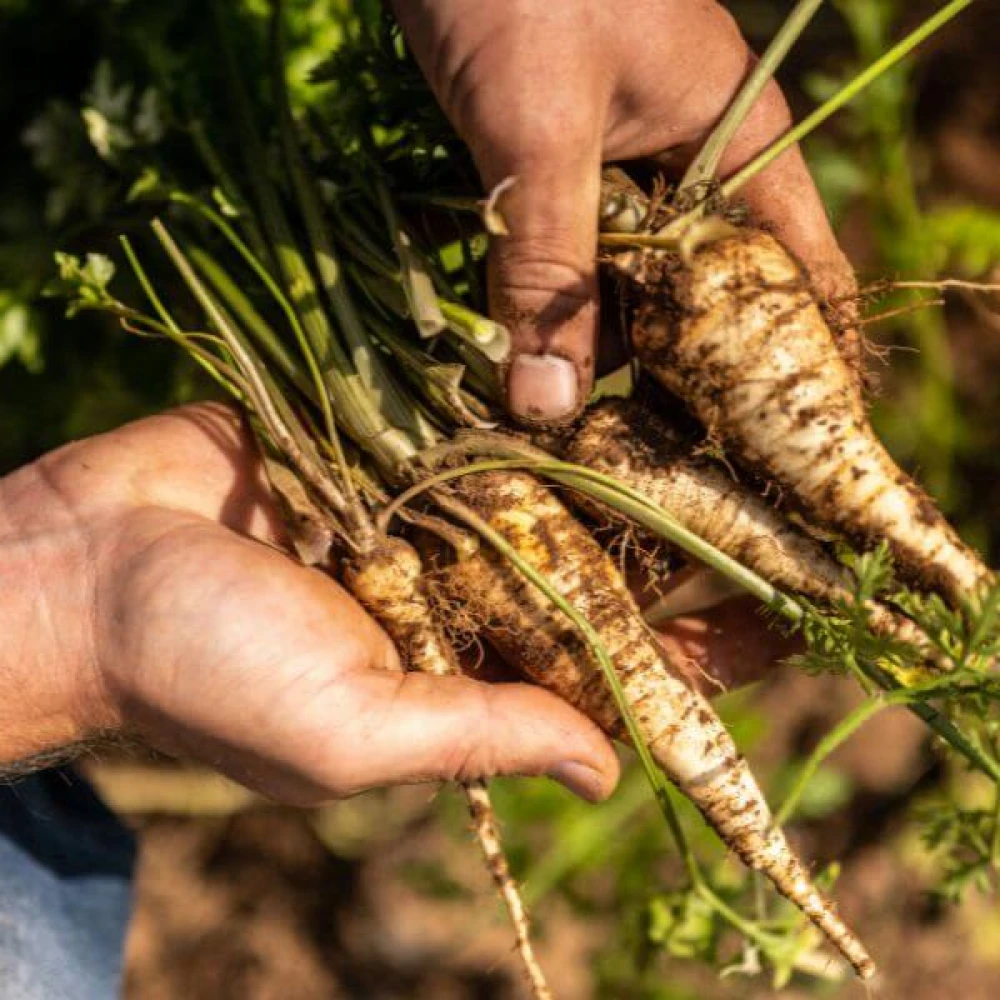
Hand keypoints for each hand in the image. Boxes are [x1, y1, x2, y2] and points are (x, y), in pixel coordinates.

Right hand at [0, 406, 786, 802]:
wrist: (88, 563)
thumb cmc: (203, 675)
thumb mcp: (347, 734)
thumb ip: (477, 737)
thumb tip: (608, 772)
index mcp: (468, 668)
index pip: (612, 663)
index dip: (700, 648)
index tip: (794, 618)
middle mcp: (465, 582)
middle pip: (602, 558)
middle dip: (691, 532)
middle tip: (798, 488)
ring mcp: (430, 500)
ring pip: (555, 473)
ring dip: (635, 446)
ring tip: (736, 403)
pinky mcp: (386, 431)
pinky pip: (481, 406)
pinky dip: (542, 386)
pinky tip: (622, 352)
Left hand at [393, 0, 854, 421]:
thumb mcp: (538, 131)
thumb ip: (547, 269)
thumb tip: (547, 412)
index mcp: (736, 145)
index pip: (803, 277)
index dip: (797, 366)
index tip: (772, 448)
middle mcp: (692, 168)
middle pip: (700, 303)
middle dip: (657, 373)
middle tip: (608, 442)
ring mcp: (624, 171)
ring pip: (624, 288)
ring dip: (580, 342)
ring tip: (530, 397)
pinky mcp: (560, 171)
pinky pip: (566, 259)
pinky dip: (538, 302)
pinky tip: (502, 346)